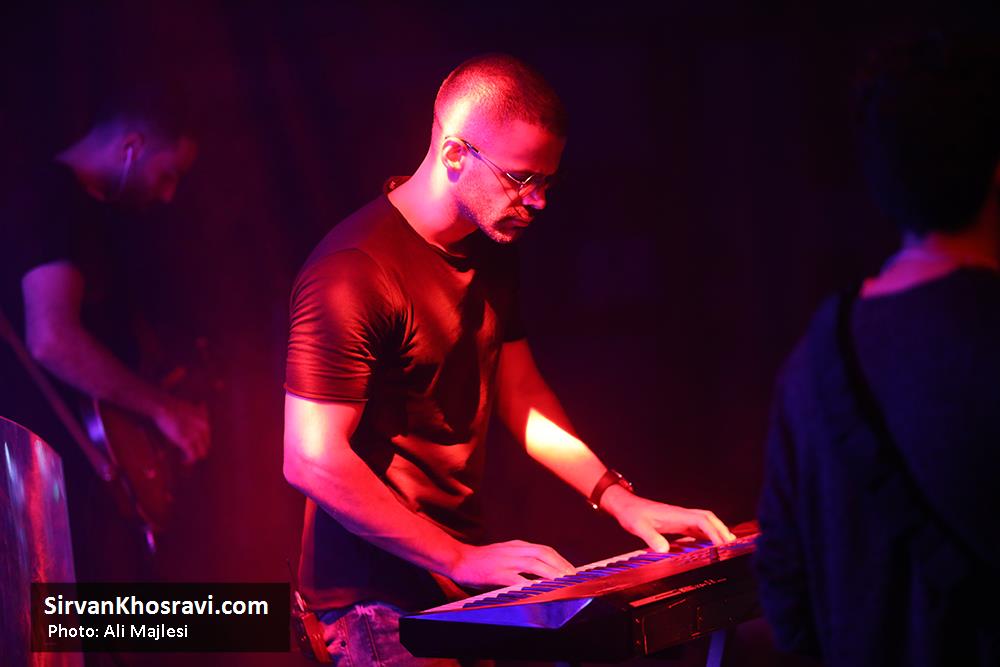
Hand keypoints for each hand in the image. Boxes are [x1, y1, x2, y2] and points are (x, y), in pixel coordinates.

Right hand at [152, 396, 209, 463]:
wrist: (164, 406)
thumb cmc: (173, 406)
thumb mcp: (192, 406)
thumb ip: (200, 409)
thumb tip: (203, 405)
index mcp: (205, 422)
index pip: (207, 439)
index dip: (199, 444)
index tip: (192, 446)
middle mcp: (203, 430)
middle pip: (206, 447)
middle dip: (197, 451)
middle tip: (187, 453)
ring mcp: (195, 436)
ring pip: (201, 454)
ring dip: (192, 456)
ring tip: (184, 457)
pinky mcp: (185, 441)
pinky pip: (192, 457)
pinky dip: (188, 460)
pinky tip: (182, 460)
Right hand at [449, 540, 575, 588]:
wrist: (459, 559)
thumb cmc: (482, 561)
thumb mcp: (505, 554)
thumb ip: (521, 560)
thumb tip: (541, 573)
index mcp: (518, 546)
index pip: (546, 550)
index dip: (561, 560)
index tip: (572, 571)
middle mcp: (515, 550)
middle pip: (545, 555)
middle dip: (562, 566)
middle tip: (574, 579)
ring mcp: (506, 561)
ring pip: (536, 564)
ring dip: (552, 574)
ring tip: (564, 584)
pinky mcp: (498, 573)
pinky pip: (518, 579)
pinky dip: (532, 585)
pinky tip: (540, 592)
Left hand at [602, 486, 735, 551]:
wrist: (625, 505)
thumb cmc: (631, 514)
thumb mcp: (638, 527)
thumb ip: (651, 538)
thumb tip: (664, 550)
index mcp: (676, 515)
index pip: (702, 521)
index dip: (714, 532)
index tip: (723, 545)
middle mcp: (681, 515)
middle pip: (708, 519)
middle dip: (722, 530)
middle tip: (732, 545)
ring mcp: (679, 518)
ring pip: (704, 522)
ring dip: (716, 531)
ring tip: (726, 545)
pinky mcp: (676, 522)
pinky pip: (696, 527)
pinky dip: (706, 534)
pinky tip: (709, 544)